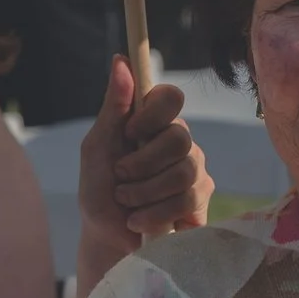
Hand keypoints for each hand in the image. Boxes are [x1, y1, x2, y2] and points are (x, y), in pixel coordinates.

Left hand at [77, 55, 212, 263]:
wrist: (107, 237)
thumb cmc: (99, 190)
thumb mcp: (96, 148)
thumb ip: (113, 106)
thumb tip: (120, 59)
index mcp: (153, 122)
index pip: (171, 97)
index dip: (152, 115)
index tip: (130, 133)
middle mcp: (179, 141)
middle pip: (179, 137)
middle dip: (142, 164)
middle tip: (121, 178)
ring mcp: (195, 169)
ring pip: (184, 171)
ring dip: (145, 192)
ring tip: (127, 204)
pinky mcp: (201, 199)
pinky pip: (189, 200)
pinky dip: (155, 214)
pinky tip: (140, 221)